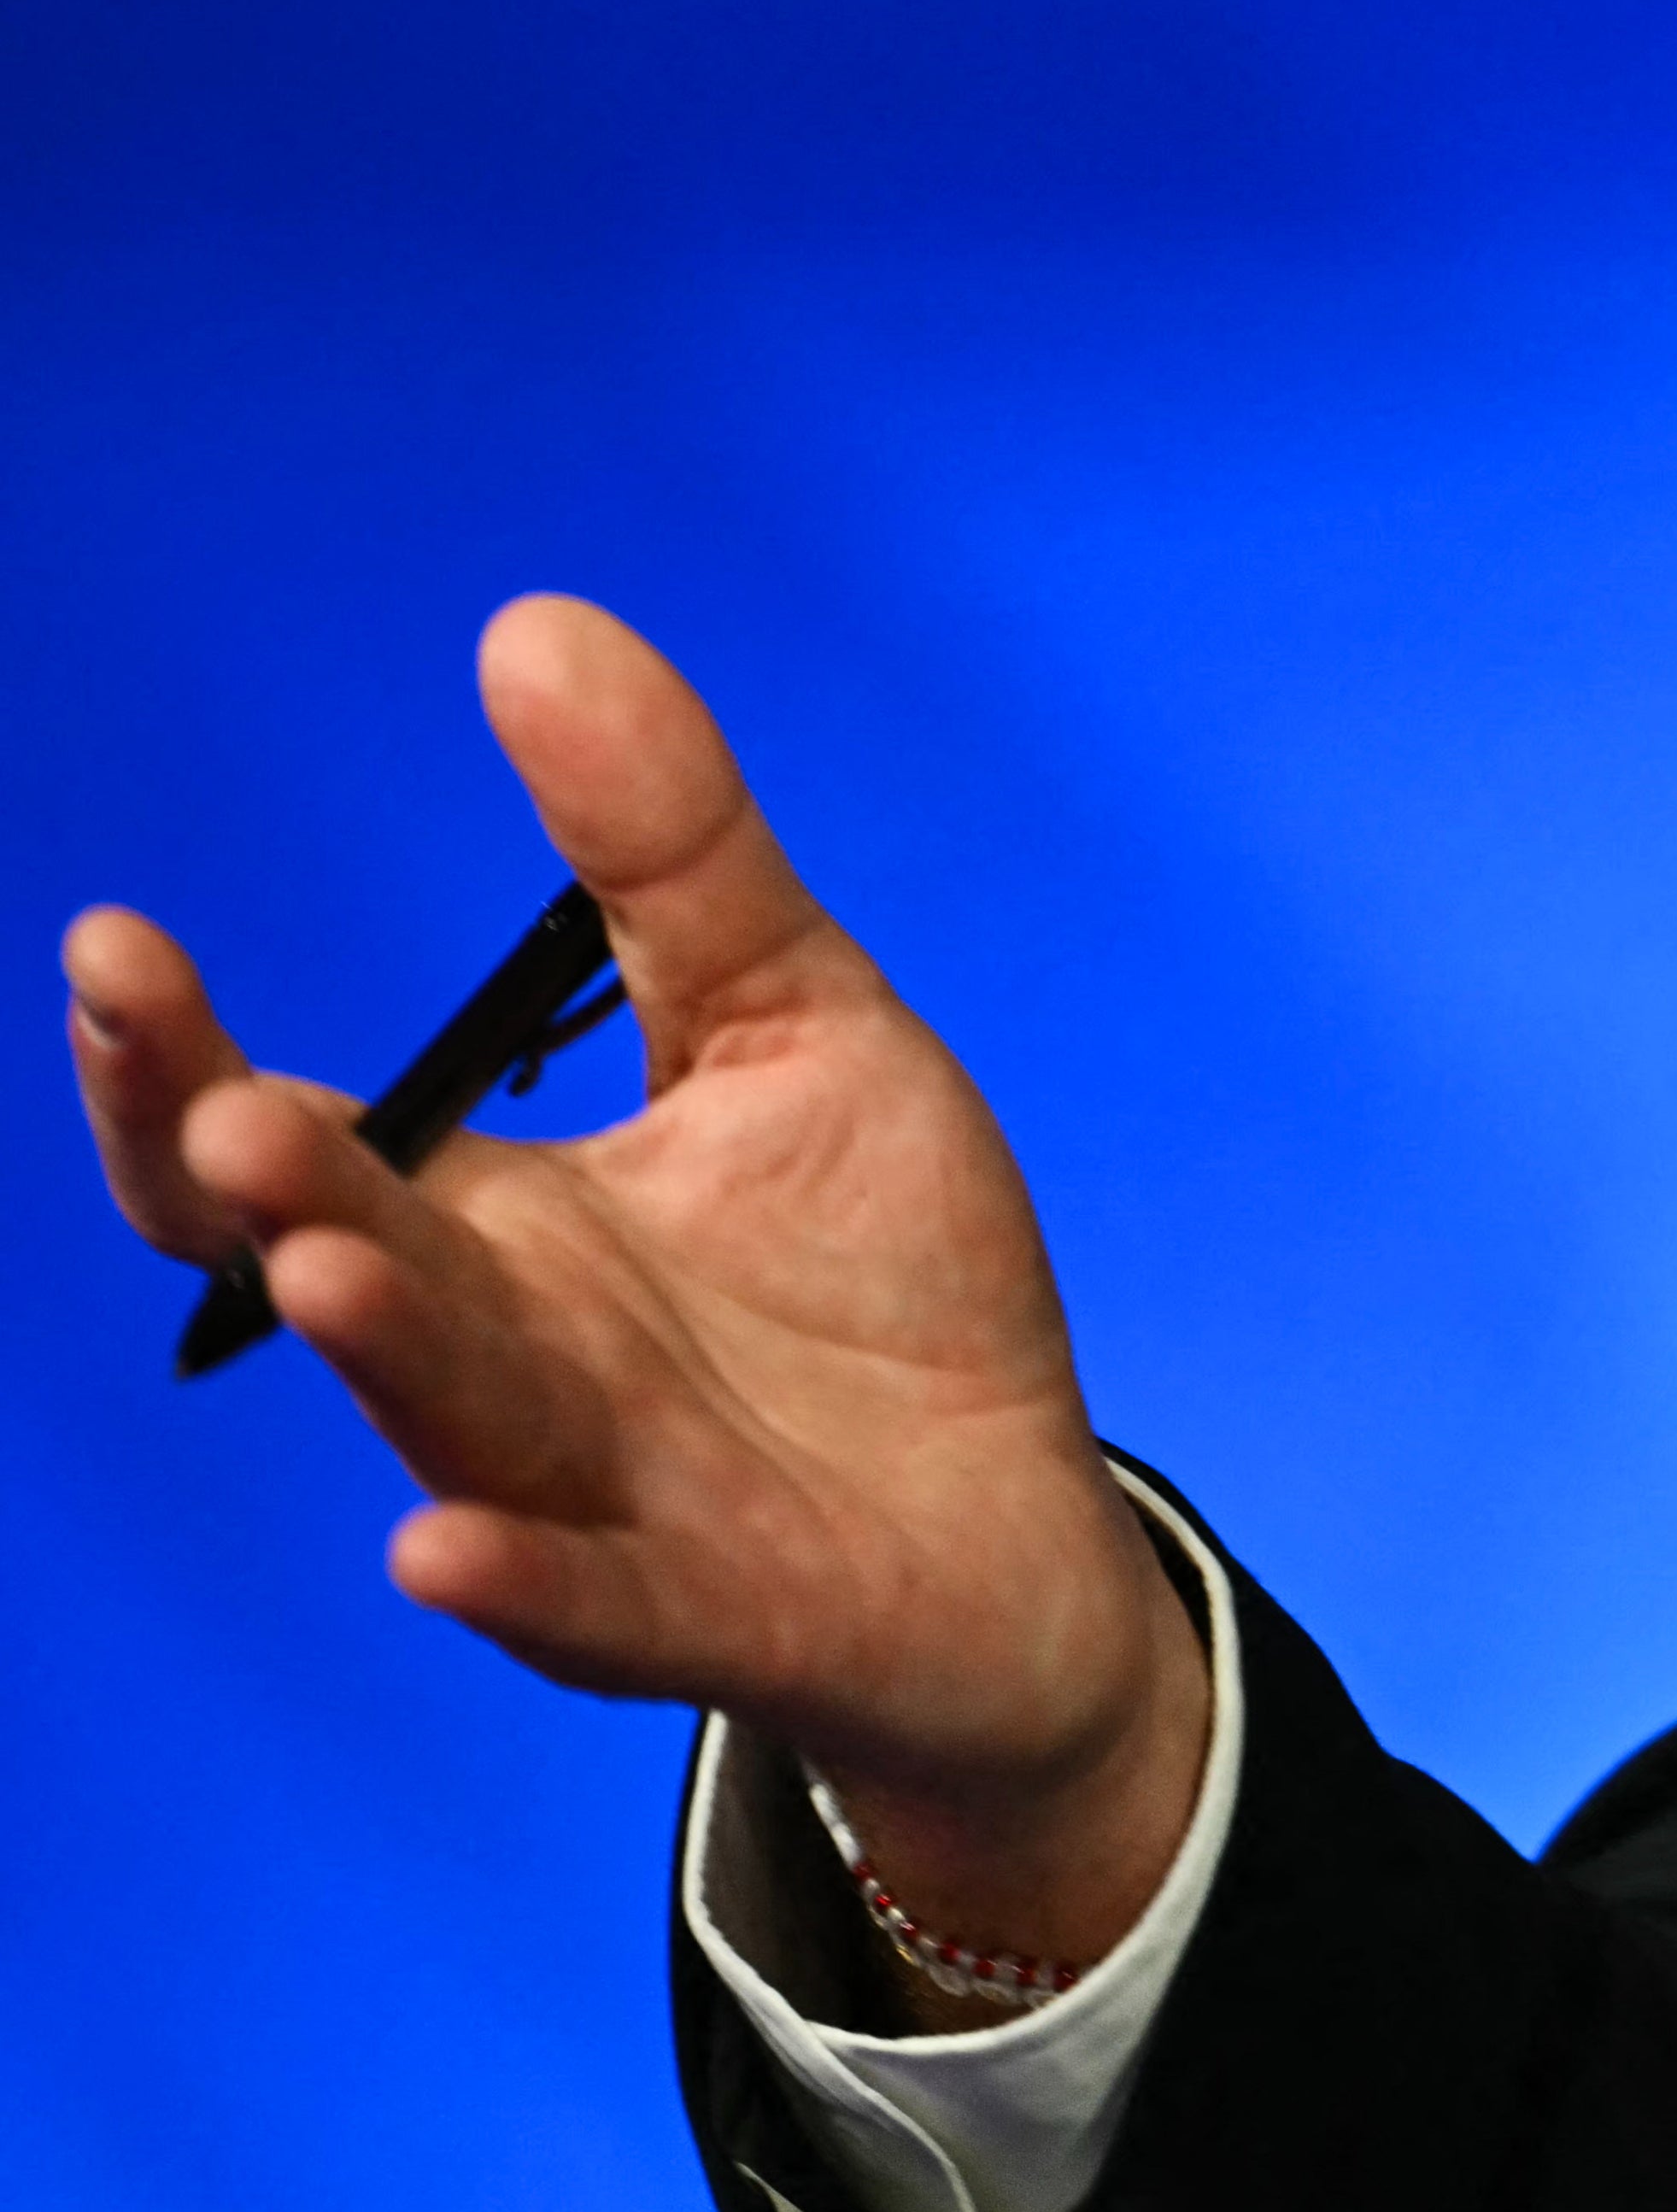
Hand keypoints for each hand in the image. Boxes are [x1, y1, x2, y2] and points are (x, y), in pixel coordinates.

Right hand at [64, 597, 1208, 1990]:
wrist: (1011, 1515)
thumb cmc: (875, 1274)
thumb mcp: (791, 1020)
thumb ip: (667, 854)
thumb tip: (534, 624)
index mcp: (493, 1223)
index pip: (288, 1146)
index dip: (178, 1066)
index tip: (113, 947)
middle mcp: (499, 1360)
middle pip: (341, 1271)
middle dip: (273, 1193)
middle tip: (225, 1106)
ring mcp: (586, 1495)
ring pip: (450, 1421)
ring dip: (384, 1349)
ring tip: (326, 1268)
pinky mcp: (700, 1603)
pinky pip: (583, 1597)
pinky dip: (513, 1575)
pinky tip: (435, 1548)